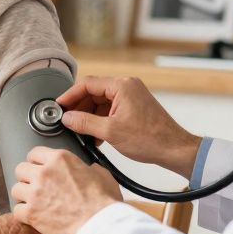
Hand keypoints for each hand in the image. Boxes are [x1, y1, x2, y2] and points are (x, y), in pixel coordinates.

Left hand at [11, 147, 121, 233]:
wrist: (98, 226)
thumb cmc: (103, 204)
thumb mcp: (102, 176)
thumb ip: (89, 169)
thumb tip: (89, 170)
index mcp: (60, 159)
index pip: (35, 152)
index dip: (36, 161)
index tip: (38, 167)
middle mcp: (44, 173)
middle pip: (21, 169)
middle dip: (27, 178)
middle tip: (35, 186)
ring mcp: (35, 193)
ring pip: (16, 189)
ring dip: (23, 196)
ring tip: (33, 203)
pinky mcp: (31, 213)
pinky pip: (16, 210)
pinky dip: (23, 215)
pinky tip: (32, 217)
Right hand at [57, 76, 200, 178]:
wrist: (174, 150)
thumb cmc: (150, 139)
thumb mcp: (110, 132)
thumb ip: (84, 122)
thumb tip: (66, 118)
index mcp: (122, 86)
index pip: (87, 84)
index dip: (70, 95)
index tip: (58, 106)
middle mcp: (127, 87)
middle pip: (93, 93)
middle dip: (79, 108)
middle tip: (66, 121)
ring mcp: (131, 97)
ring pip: (100, 103)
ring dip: (89, 117)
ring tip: (80, 132)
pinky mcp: (133, 108)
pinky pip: (110, 110)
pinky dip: (100, 121)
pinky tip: (94, 136)